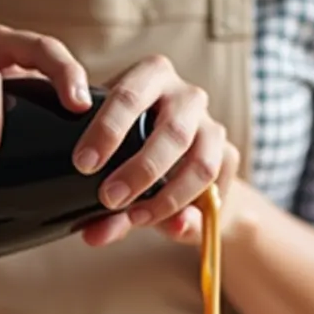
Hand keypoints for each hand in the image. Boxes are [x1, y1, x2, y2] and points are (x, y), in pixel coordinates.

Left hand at [70, 54, 230, 246]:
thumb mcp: (111, 170)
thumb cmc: (132, 158)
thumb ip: (103, 207)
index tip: (83, 164)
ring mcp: (212, 125)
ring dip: (167, 198)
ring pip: (199, 163)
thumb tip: (94, 235)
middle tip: (109, 199)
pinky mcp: (229, 155)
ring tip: (136, 219)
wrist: (183, 172)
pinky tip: (168, 224)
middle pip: (172, 131)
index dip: (107, 129)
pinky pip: (213, 189)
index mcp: (149, 78)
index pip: (129, 95)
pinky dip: (187, 211)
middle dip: (140, 170)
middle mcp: (186, 96)